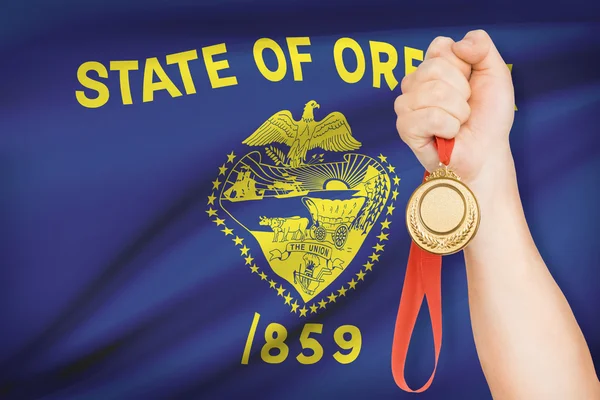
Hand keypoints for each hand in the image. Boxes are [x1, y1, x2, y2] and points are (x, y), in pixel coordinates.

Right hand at [394, 30, 514, 189]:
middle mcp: (414, 83)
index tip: (470, 83)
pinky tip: (448, 135)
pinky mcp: (405, 128)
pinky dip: (449, 127)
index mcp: (432, 66)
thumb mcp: (495, 73)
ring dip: (458, 112)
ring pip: (433, 93)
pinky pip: (430, 117)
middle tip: (464, 108)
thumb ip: (482, 46)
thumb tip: (457, 45)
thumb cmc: (489, 116)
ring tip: (458, 123)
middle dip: (462, 91)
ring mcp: (406, 106)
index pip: (440, 47)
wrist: (488, 151)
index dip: (463, 65)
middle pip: (434, 69)